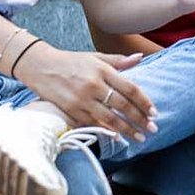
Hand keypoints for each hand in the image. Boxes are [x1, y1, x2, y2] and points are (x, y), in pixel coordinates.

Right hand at [14, 44, 156, 141]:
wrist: (40, 66)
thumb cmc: (71, 61)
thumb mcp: (95, 56)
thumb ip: (118, 60)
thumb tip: (140, 57)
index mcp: (102, 70)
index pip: (130, 88)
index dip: (144, 101)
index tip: (154, 112)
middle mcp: (93, 85)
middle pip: (122, 105)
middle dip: (139, 118)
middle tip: (152, 128)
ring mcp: (81, 99)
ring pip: (109, 118)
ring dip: (126, 129)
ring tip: (139, 137)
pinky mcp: (71, 110)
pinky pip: (92, 123)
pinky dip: (106, 131)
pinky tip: (117, 137)